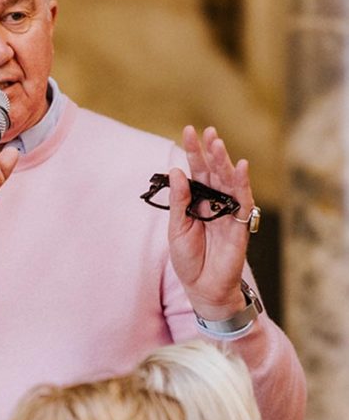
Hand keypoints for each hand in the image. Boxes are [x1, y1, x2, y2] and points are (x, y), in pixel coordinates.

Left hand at [169, 126, 255, 318]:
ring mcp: (229, 211)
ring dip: (224, 162)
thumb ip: (179, 201)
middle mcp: (215, 202)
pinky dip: (243, 183)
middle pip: (213, 171)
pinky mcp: (240, 224)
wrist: (202, 288)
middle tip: (207, 131)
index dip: (193, 152)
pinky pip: (243, 200)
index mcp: (197, 201)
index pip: (196, 171)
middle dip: (210, 151)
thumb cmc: (189, 260)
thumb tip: (176, 171)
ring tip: (218, 143)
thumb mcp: (177, 228)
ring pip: (229, 181)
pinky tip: (240, 166)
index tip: (189, 131)